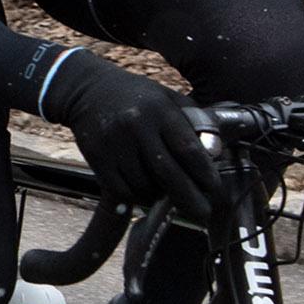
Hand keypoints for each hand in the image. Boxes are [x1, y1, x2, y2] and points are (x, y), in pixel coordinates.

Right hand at [46, 51, 217, 217]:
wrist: (88, 91)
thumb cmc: (137, 97)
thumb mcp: (168, 98)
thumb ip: (193, 122)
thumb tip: (215, 154)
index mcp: (160, 111)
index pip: (188, 149)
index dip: (204, 173)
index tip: (214, 188)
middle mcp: (136, 126)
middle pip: (168, 174)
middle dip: (189, 198)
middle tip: (202, 213)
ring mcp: (114, 143)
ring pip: (144, 186)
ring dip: (160, 197)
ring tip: (167, 194)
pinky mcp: (97, 157)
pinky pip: (122, 190)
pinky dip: (138, 196)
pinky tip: (144, 191)